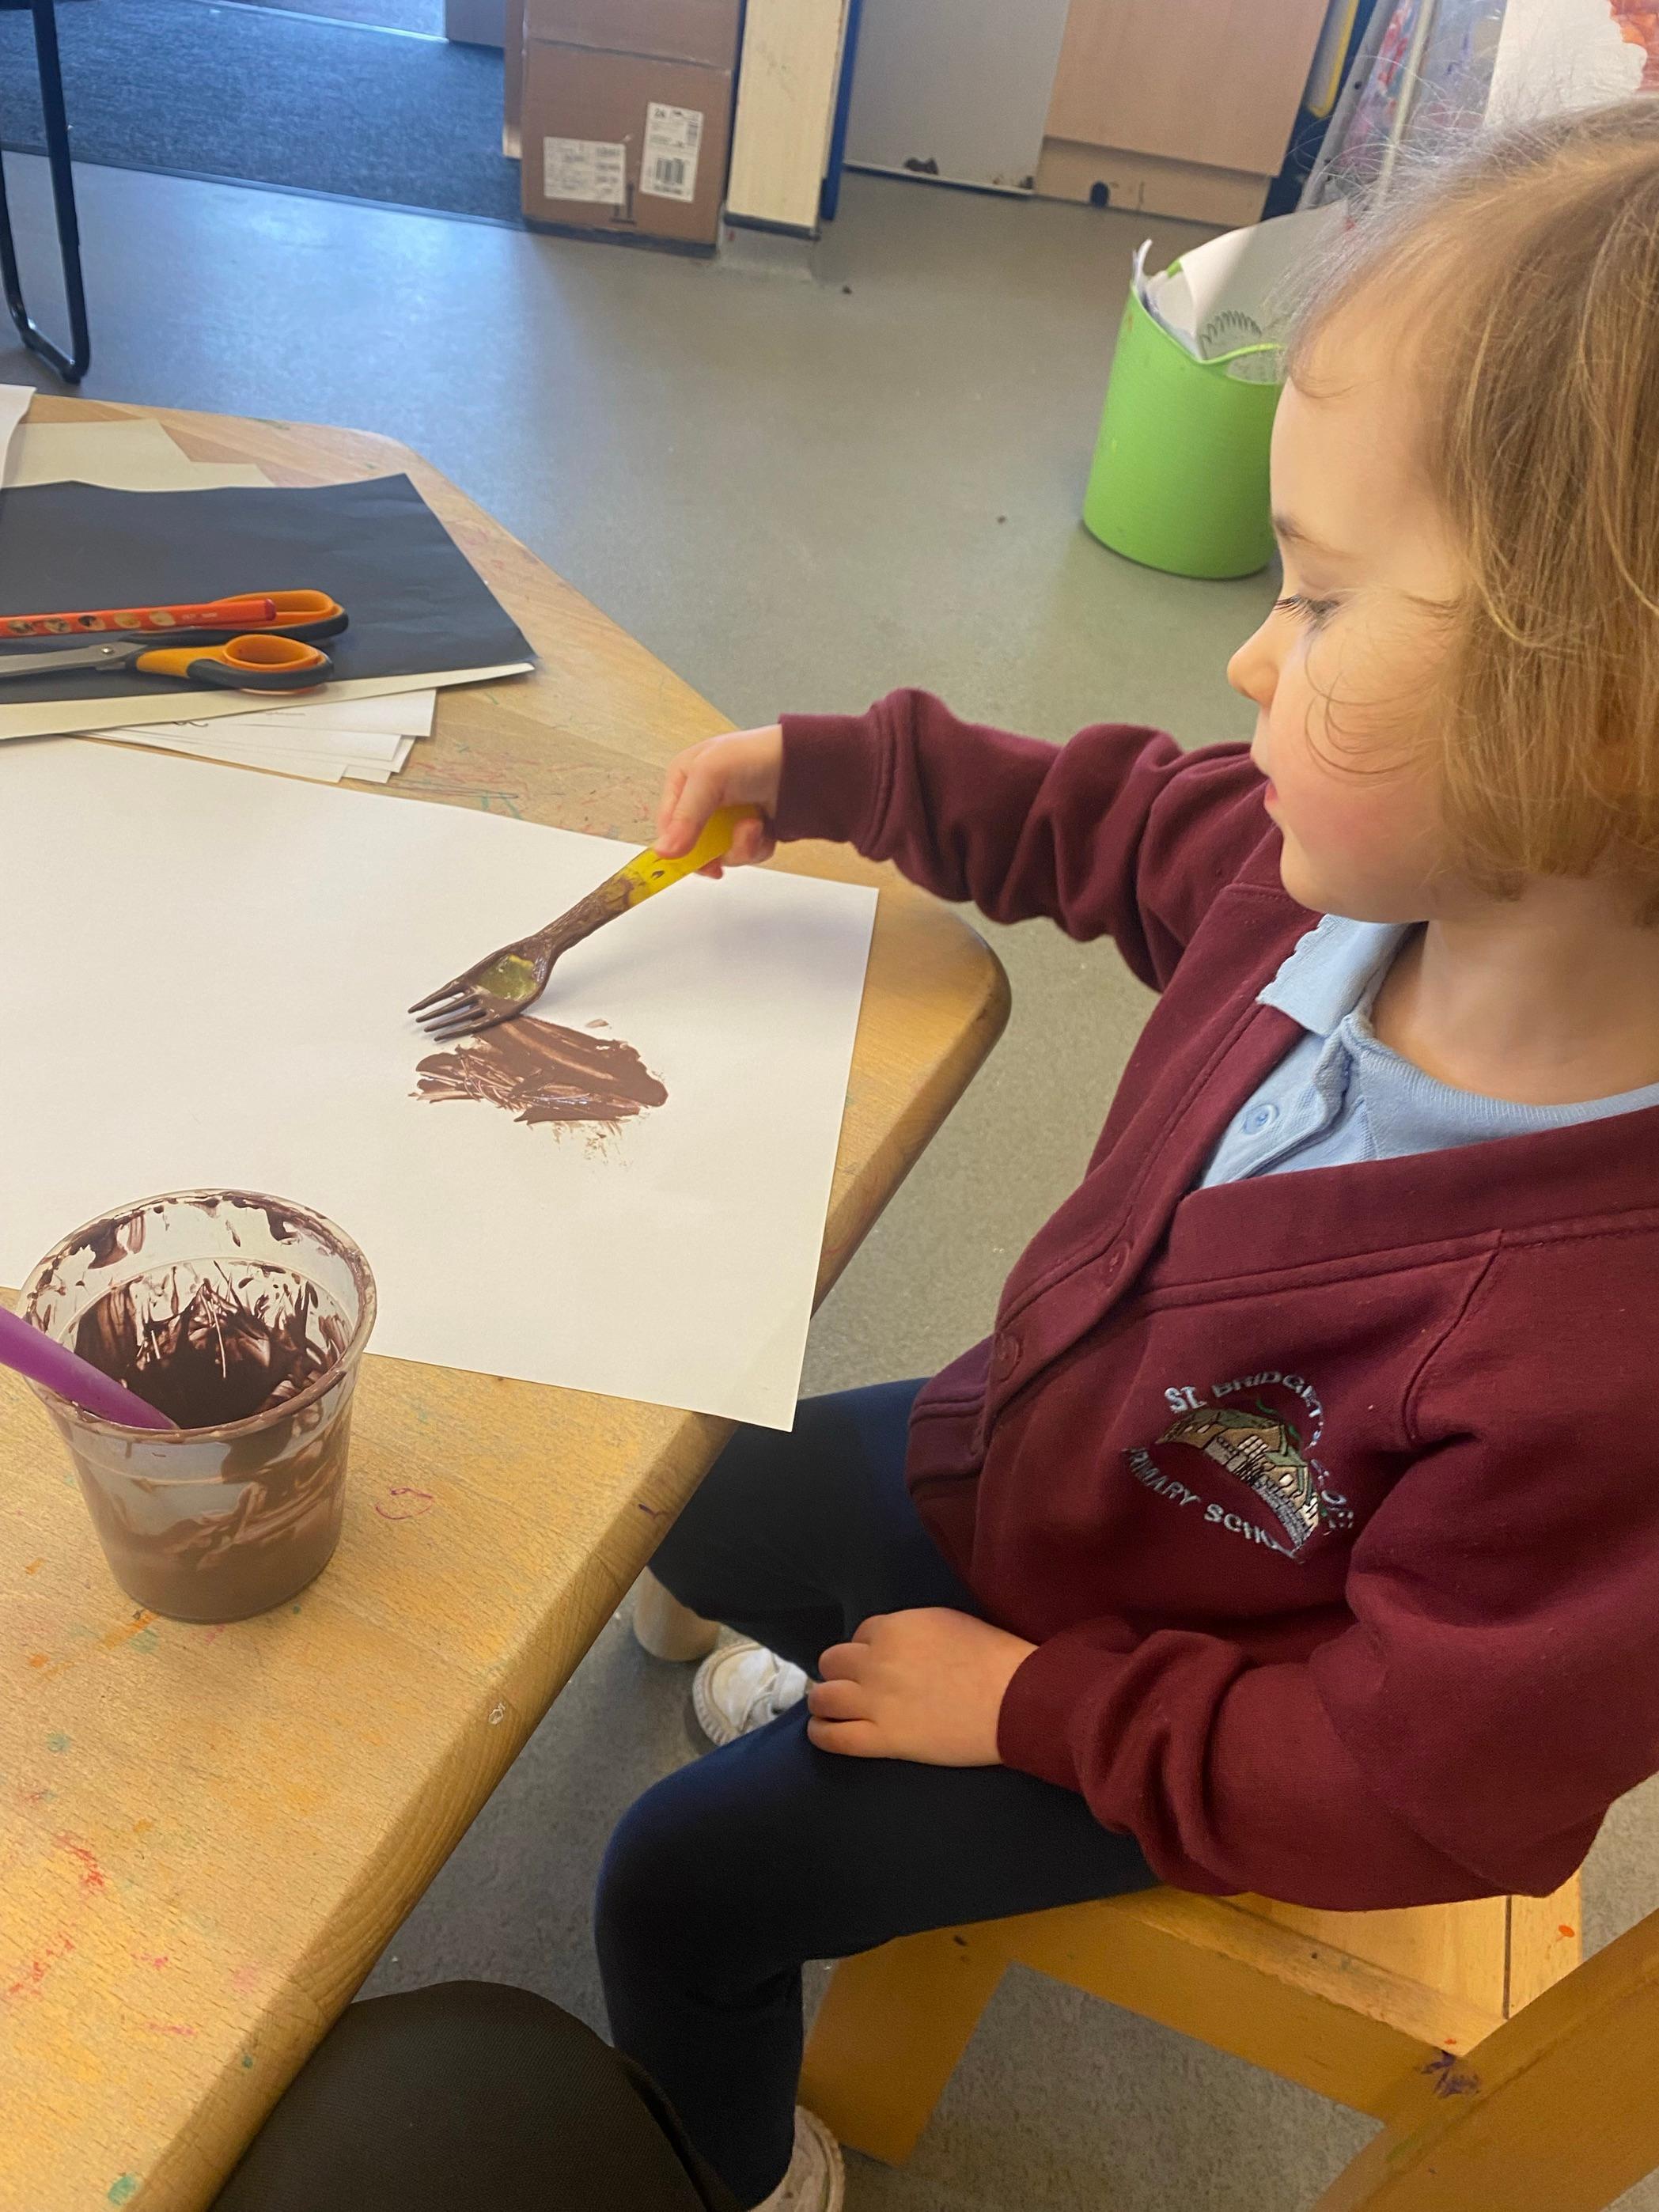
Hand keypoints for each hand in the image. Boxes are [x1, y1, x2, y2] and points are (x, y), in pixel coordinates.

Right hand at [655, 726, 783, 876]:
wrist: (802, 764)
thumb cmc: (753, 756)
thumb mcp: (709, 776)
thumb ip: (686, 816)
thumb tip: (663, 852)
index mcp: (683, 781)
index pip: (667, 824)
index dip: (676, 846)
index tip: (692, 862)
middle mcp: (702, 801)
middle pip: (693, 846)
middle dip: (715, 849)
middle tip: (728, 843)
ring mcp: (726, 818)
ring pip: (721, 854)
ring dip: (740, 846)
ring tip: (754, 824)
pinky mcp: (748, 831)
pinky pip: (744, 854)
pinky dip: (756, 846)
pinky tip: (764, 827)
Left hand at [807, 1608, 1036, 1765]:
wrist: (1015, 1699)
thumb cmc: (992, 1658)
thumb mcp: (946, 1622)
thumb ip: (910, 1631)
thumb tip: (895, 1644)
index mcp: (893, 1628)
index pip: (860, 1635)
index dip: (867, 1651)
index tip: (879, 1663)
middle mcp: (876, 1662)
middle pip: (833, 1662)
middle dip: (841, 1672)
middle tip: (854, 1686)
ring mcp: (876, 1701)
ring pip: (824, 1697)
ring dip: (825, 1701)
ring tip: (832, 1709)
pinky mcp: (883, 1739)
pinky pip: (833, 1737)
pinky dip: (821, 1733)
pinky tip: (823, 1731)